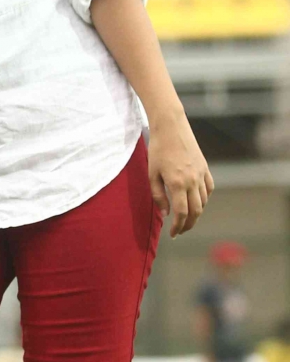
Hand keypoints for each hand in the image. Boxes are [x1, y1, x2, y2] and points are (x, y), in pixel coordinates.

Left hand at [148, 112, 213, 236]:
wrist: (171, 127)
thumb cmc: (157, 150)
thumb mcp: (151, 174)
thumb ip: (158, 196)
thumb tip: (165, 215)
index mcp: (177, 184)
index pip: (181, 213)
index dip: (178, 226)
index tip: (173, 234)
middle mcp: (192, 181)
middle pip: (196, 211)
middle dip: (189, 224)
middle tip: (180, 231)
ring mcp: (201, 174)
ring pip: (204, 201)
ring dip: (197, 213)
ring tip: (187, 218)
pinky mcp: (205, 167)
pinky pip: (209, 188)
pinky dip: (204, 198)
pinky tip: (197, 201)